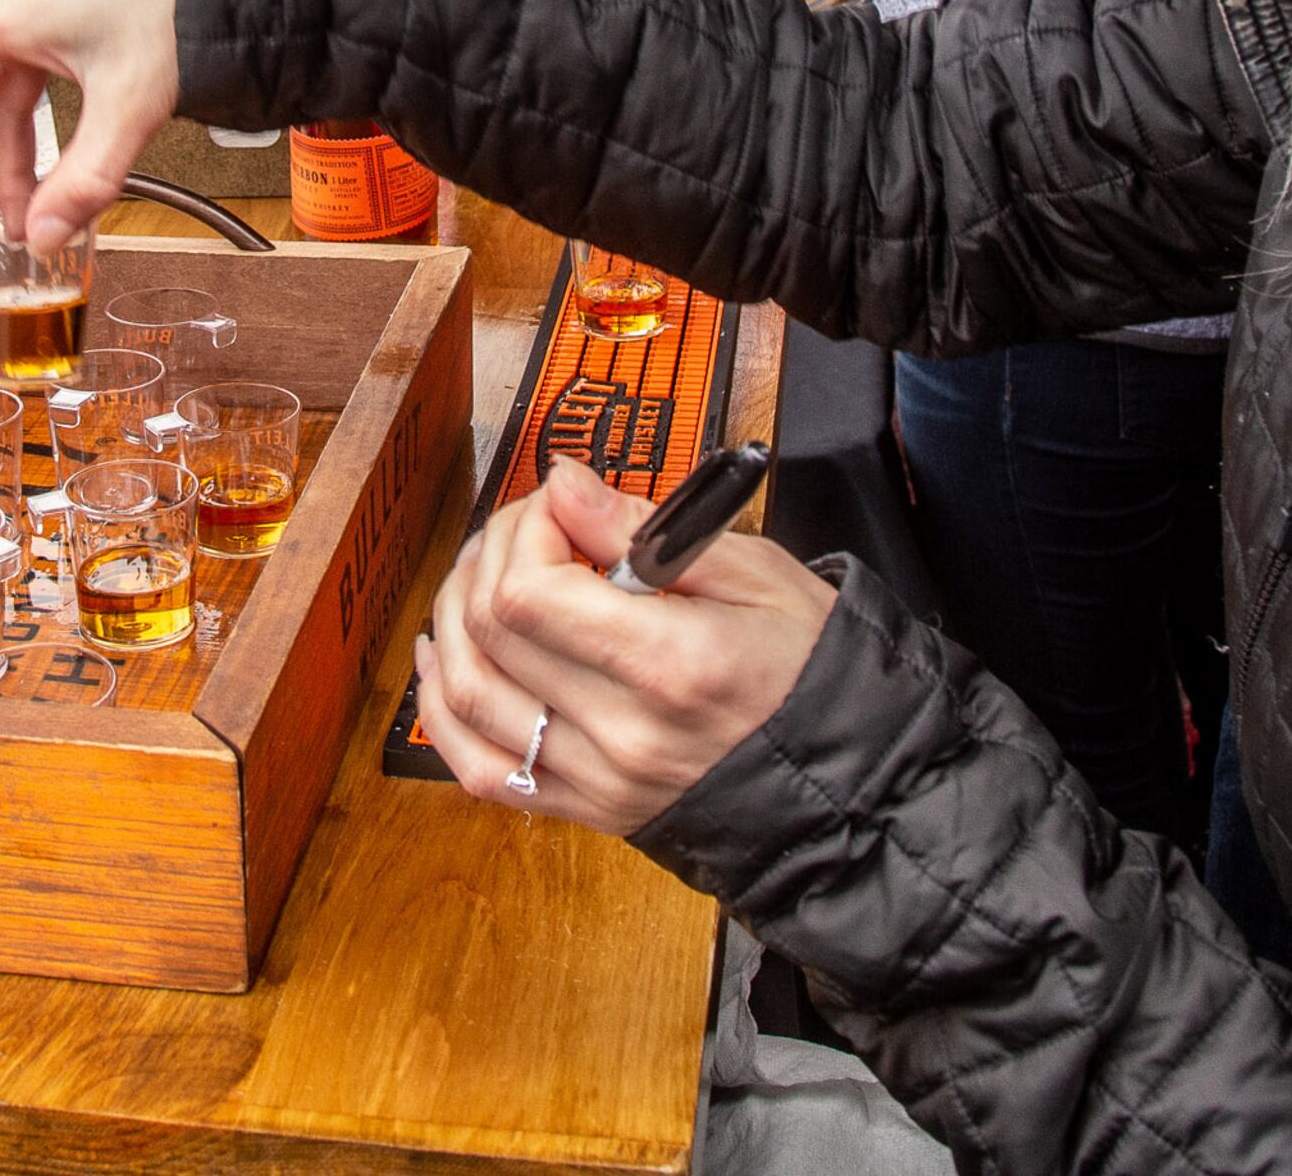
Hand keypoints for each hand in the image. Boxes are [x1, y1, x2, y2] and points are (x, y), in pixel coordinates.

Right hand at [0, 0, 179, 250]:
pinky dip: (37, 138)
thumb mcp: (129, 105)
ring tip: (19, 218)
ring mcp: (43, 19)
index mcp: (6, 9)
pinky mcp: (74, 31)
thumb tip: (46, 236)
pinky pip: (32, 88)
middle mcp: (13, 9)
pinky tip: (54, 183)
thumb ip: (84, 181)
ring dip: (2, 158)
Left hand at [410, 459, 836, 836]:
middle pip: (490, 628)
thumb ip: (645, 530)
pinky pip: (479, 767)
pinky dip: (445, 707)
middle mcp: (622, 733)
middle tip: (530, 527)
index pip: (529, 591)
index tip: (558, 506)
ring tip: (480, 575)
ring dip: (454, 616)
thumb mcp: (755, 574)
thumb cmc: (812, 672)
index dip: (525, 530)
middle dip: (490, 554)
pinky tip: (446, 656)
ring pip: (468, 692)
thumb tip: (564, 485)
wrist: (846, 778)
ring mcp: (596, 779)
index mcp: (671, 667)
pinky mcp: (583, 807)